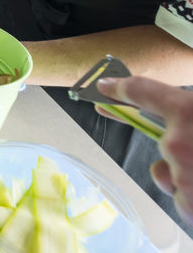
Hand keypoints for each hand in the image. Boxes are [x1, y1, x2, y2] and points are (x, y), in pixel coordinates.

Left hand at [97, 76, 192, 223]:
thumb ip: (190, 108)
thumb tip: (179, 109)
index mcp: (189, 111)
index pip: (142, 91)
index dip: (122, 87)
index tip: (105, 86)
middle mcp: (179, 143)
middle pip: (163, 142)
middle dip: (183, 144)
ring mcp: (183, 177)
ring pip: (168, 172)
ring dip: (185, 172)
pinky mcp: (190, 205)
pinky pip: (182, 197)